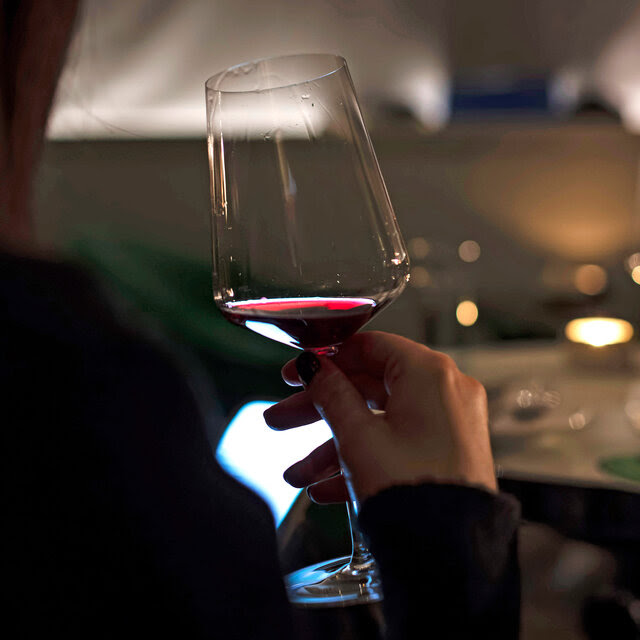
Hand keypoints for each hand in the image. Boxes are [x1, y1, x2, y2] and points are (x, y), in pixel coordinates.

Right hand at [263, 332, 496, 503]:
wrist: (451, 554)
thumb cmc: (413, 490)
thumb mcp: (358, 437)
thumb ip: (332, 395)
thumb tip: (314, 369)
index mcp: (428, 373)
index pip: (369, 347)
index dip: (325, 359)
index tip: (295, 373)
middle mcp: (445, 392)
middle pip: (368, 388)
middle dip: (319, 411)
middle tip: (282, 419)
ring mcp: (449, 425)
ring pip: (378, 423)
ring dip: (333, 446)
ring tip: (297, 474)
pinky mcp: (447, 454)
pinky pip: (396, 446)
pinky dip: (362, 460)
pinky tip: (326, 488)